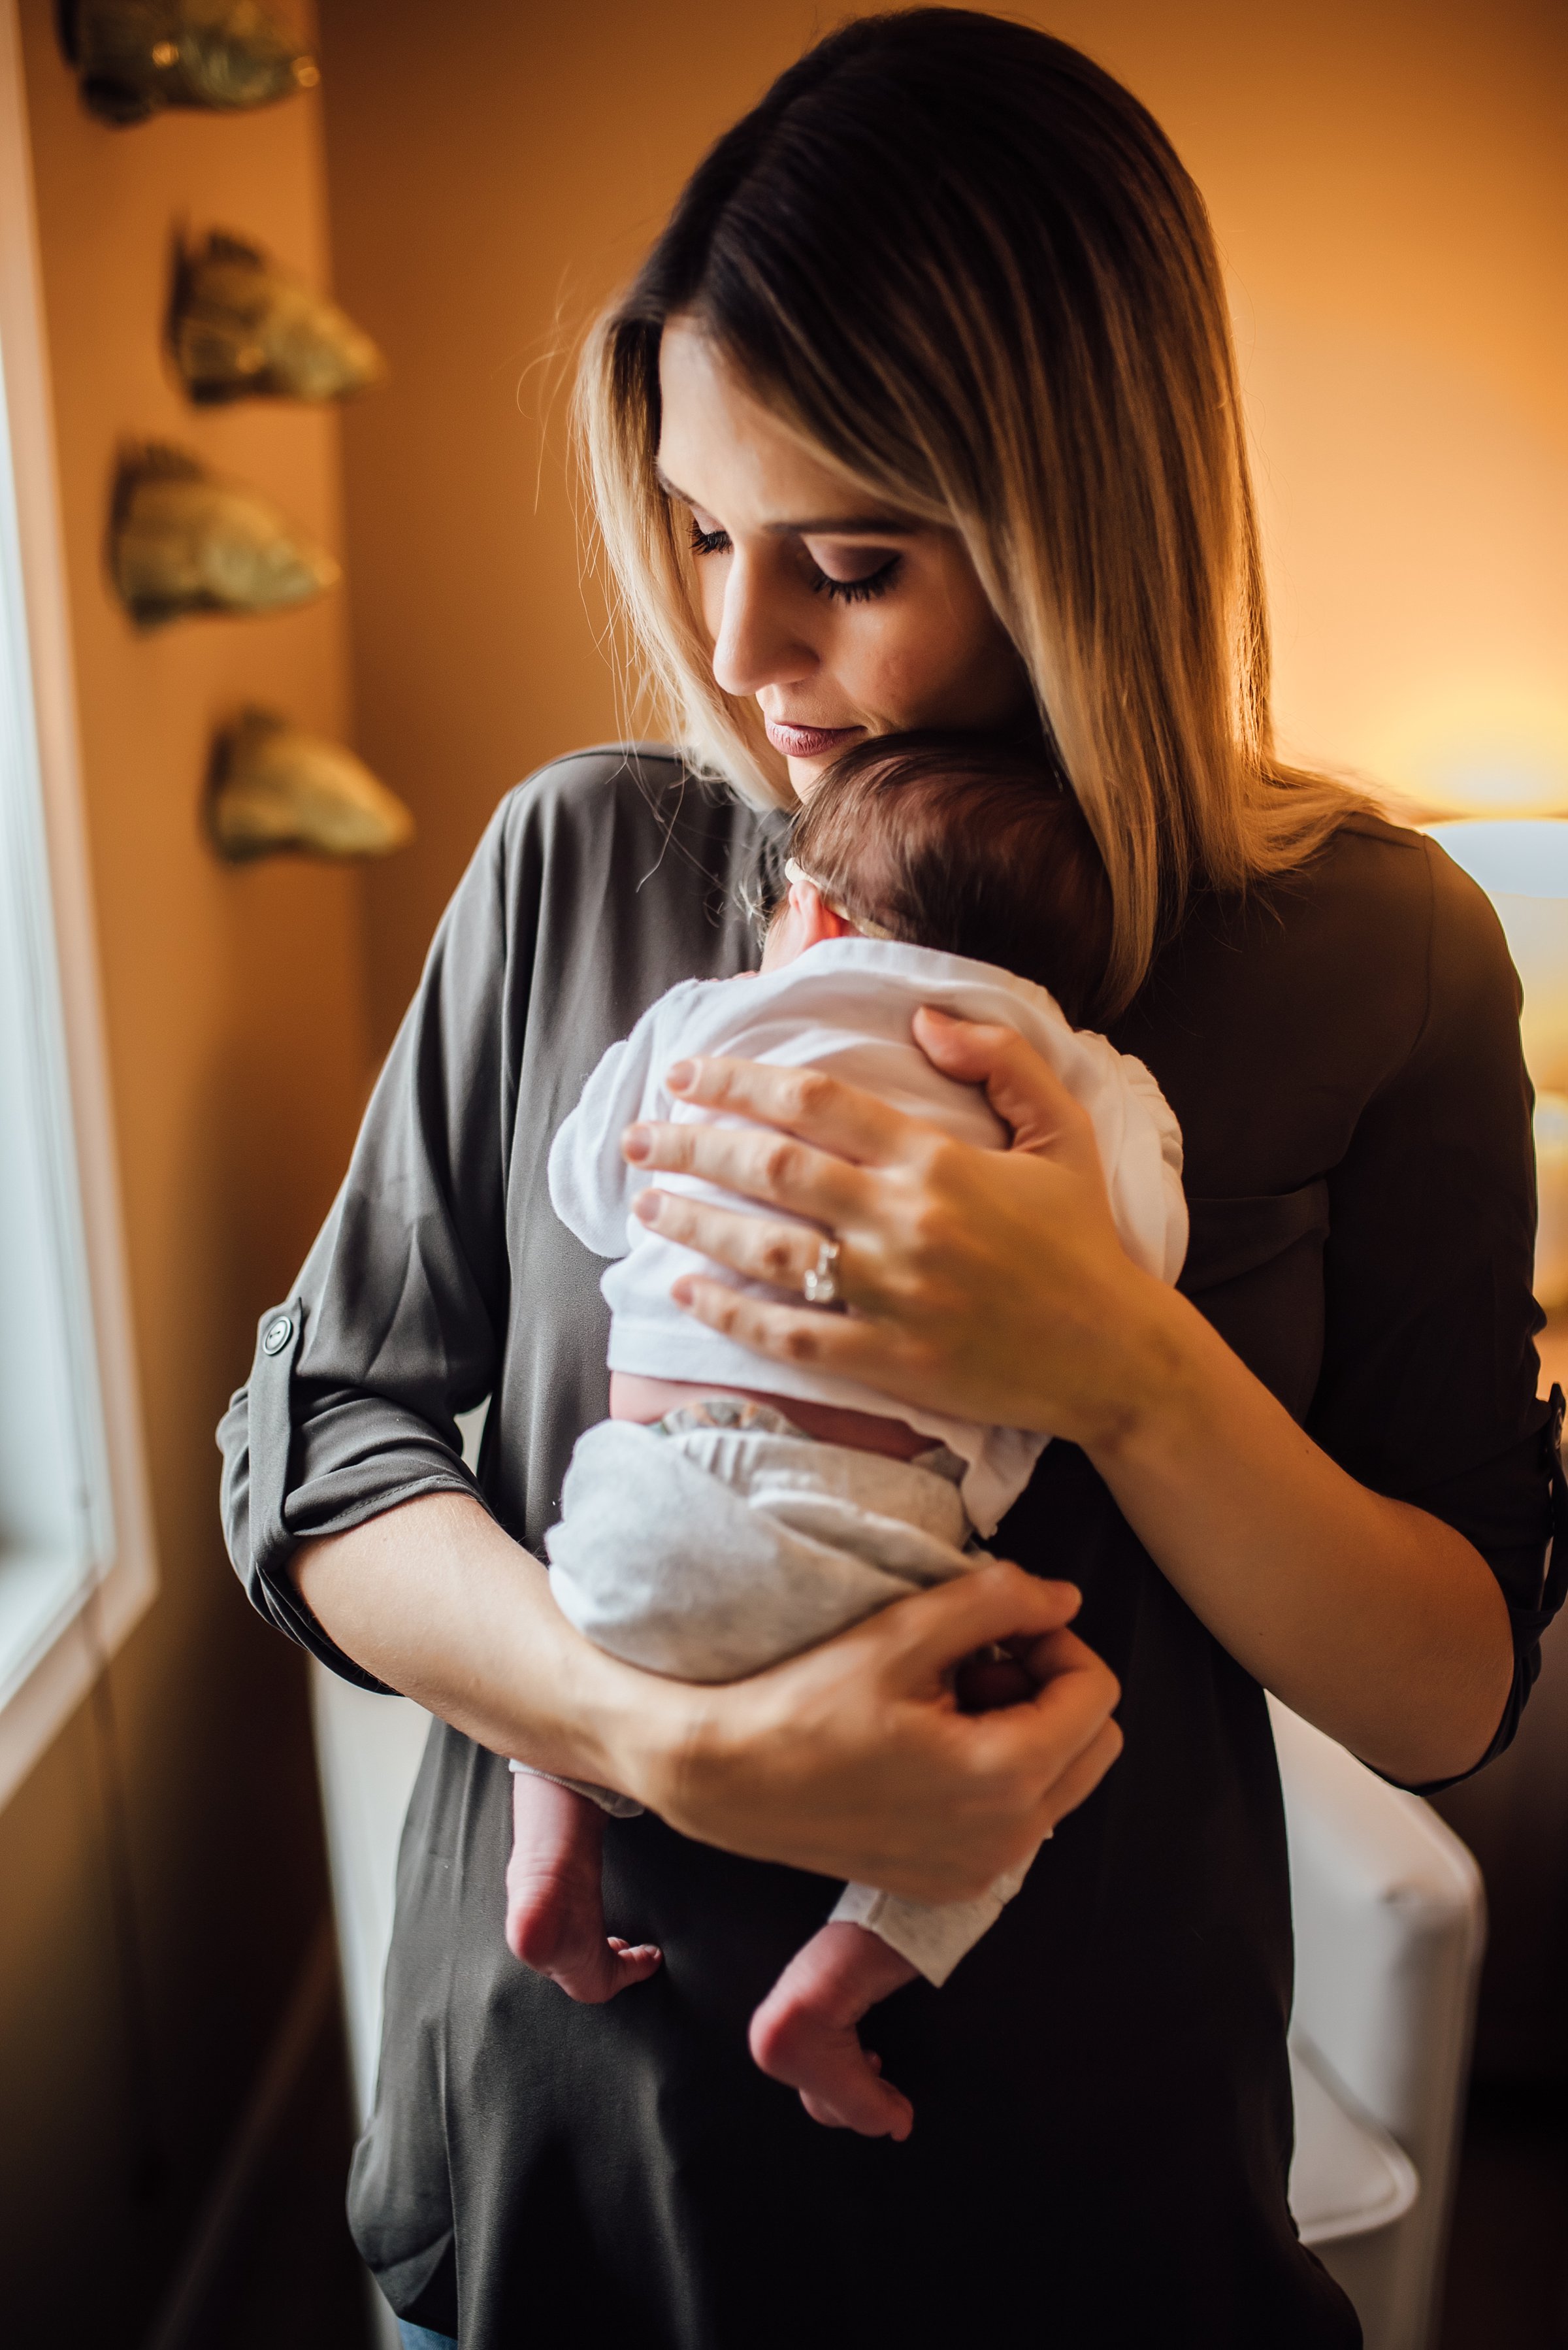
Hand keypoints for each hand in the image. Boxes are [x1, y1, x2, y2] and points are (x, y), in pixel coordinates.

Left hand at [623, 1008, 1174, 1445]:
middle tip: (639, 1137)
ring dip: (695, 1222)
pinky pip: (790, 1335)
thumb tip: (922, 1017)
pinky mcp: (890, 1361)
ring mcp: (894, 1295)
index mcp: (939, 1159)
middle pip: (771, 1169)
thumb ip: (999, 1059)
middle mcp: (906, 1221)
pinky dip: (729, 1312)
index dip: (739, 1080)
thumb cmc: (1084, 1240)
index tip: (686, 1073)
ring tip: (645, 1203)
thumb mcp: (1062, 1131)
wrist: (1118, 1356)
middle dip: (692, 1145)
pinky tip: (686, 1289)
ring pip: (767, 1251)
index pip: (815, 1101)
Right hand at [644, 1561, 1122, 1902]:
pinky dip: (998, 1775)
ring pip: (1060, 1783)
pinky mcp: (954, 1884)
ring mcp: (982, 1872)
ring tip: (949, 1700)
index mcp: (1005, 1777)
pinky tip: (932, 1745)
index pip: (1097, 1694)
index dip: (1057, 1641)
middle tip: (977, 1661)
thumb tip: (1064, 1598)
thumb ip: (999, 1601)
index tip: (998, 1626)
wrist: (728, 1780)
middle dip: (1051, 1689)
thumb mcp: (904, 1632)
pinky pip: (1017, 1820)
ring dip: (1027, 1730)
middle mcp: (1008, 1842)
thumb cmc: (806, 1703)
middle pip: (1094, 1745)